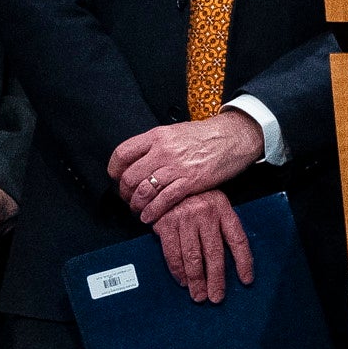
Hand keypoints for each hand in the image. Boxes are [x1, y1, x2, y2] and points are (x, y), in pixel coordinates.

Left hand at [111, 108, 262, 223]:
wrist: (233, 137)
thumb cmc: (205, 136)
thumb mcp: (175, 131)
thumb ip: (155, 144)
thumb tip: (138, 159)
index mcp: (157, 136)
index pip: (122, 153)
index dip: (114, 169)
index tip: (116, 178)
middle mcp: (163, 151)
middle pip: (130, 176)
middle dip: (125, 192)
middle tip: (128, 198)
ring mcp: (176, 167)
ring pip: (144, 191)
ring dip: (136, 205)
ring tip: (138, 210)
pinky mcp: (190, 182)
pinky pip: (164, 201)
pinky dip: (153, 212)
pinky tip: (149, 217)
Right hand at [152, 188, 256, 305]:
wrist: (164, 183)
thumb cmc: (193, 198)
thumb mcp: (213, 204)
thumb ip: (221, 225)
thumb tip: (234, 259)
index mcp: (222, 208)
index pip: (238, 239)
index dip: (244, 261)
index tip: (246, 280)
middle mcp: (205, 212)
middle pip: (214, 253)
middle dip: (216, 279)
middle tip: (216, 296)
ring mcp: (184, 218)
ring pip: (193, 257)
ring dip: (196, 280)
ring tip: (199, 295)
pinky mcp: (166, 223)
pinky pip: (173, 253)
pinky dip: (178, 271)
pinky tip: (183, 281)